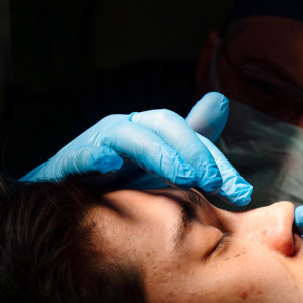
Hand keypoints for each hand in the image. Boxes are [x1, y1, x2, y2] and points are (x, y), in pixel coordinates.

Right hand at [22, 92, 252, 205]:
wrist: (60, 202)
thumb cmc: (115, 183)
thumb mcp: (161, 166)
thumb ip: (192, 140)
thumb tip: (221, 100)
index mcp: (152, 132)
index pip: (192, 135)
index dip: (217, 161)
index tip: (242, 192)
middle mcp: (127, 129)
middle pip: (164, 125)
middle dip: (193, 151)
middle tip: (215, 182)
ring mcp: (97, 143)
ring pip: (130, 135)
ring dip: (159, 153)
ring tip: (184, 176)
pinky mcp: (68, 162)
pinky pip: (81, 154)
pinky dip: (94, 156)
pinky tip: (109, 166)